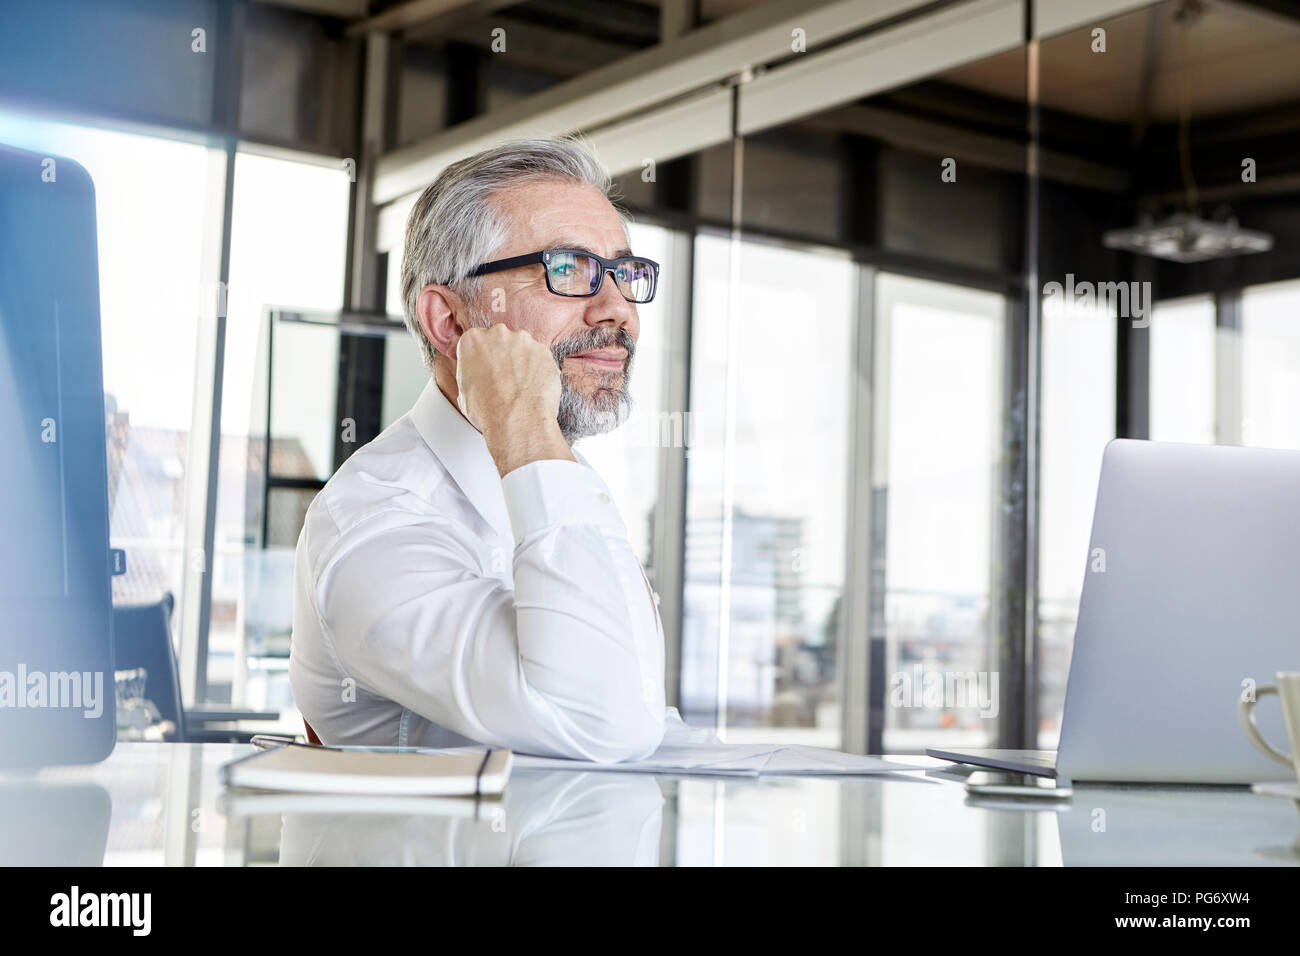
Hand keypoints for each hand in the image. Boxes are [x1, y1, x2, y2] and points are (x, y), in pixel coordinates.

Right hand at [454, 323, 573, 476]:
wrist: (517, 420)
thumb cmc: (488, 410)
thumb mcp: (464, 391)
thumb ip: (470, 373)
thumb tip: (475, 376)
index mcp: (472, 341)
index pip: (475, 342)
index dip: (481, 358)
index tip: (485, 369)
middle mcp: (498, 334)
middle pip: (500, 341)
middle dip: (502, 357)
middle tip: (502, 380)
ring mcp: (524, 341)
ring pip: (522, 349)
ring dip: (521, 363)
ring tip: (519, 388)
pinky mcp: (544, 351)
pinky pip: (540, 359)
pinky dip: (538, 370)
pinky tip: (533, 388)